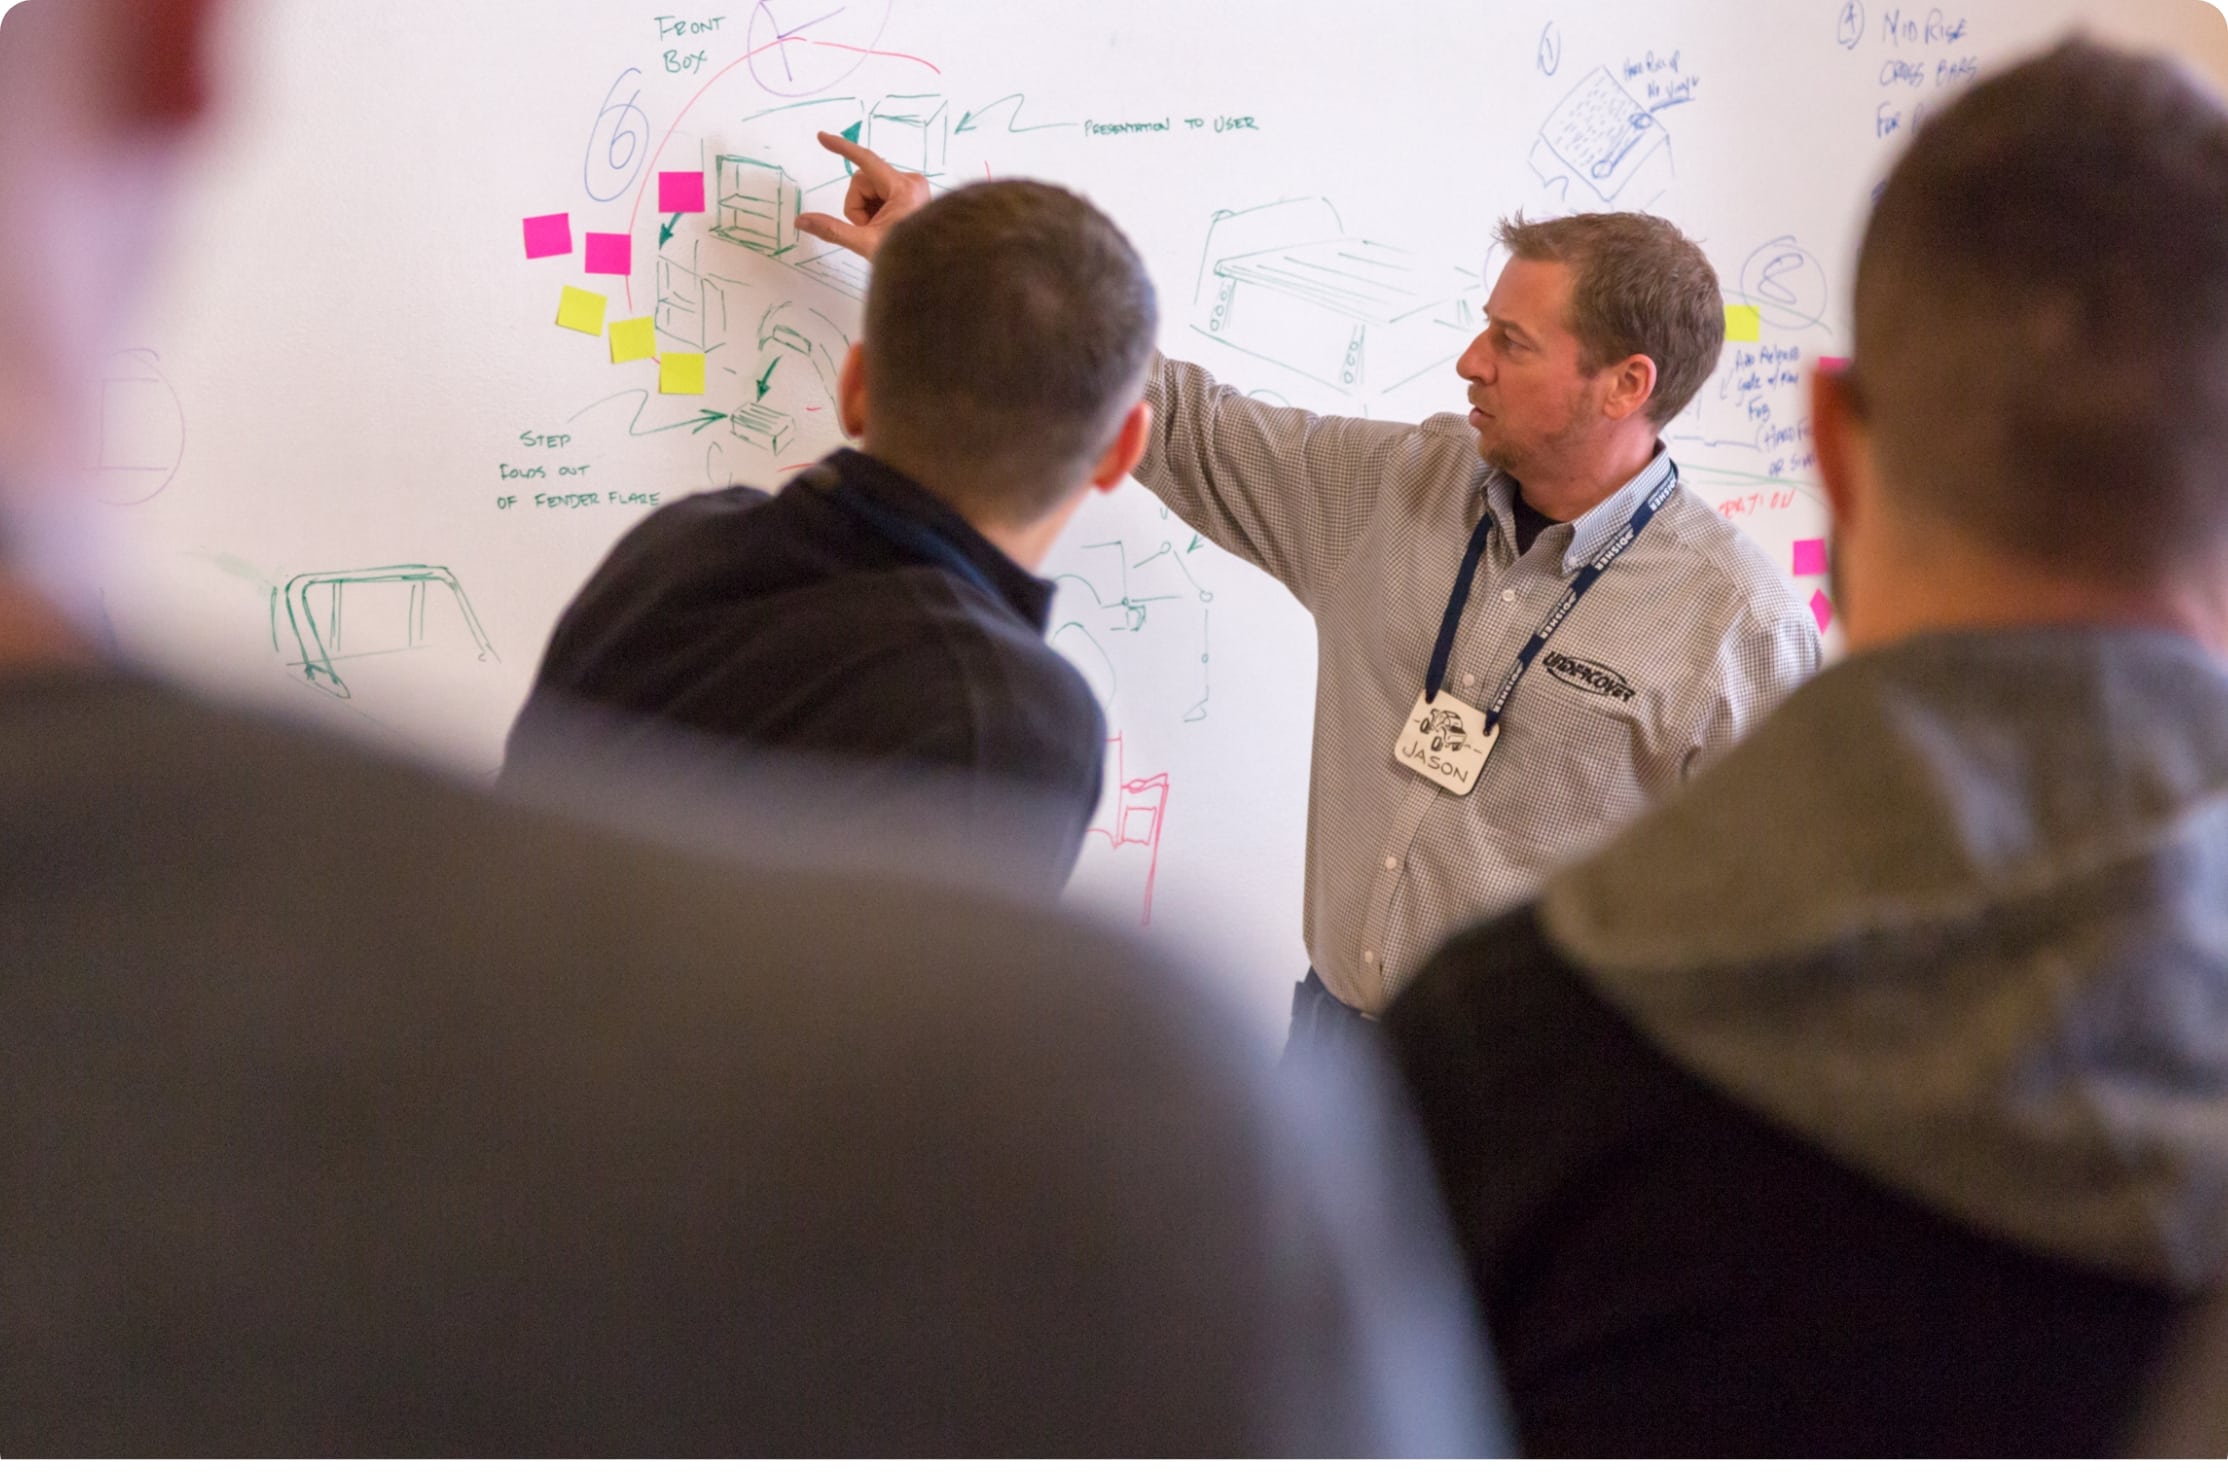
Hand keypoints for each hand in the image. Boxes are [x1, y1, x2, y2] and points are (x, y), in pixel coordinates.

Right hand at [795, 131, 931, 260]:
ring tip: (880, 230)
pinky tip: (886, 226)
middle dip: (858, 206)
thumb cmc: (907, 258)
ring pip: (870, 189)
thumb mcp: (865, 243)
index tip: (822, 137)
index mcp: (903, 189)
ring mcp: (912, 187)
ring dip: (866, 210)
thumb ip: (832, 230)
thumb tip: (801, 220)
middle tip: (869, 229)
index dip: (842, 148)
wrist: (933, 270)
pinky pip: (881, 194)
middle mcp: (910, 182)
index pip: (866, 160)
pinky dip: (876, 210)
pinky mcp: (911, 194)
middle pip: (863, 181)